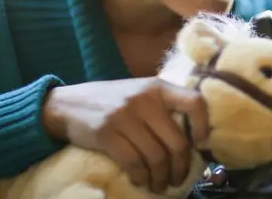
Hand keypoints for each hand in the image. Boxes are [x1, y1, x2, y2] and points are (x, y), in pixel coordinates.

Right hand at [41, 77, 208, 193]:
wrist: (69, 103)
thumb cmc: (113, 101)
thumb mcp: (141, 92)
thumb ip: (163, 106)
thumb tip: (193, 137)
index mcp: (158, 87)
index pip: (194, 102)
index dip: (203, 125)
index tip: (200, 144)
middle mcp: (145, 99)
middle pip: (176, 141)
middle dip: (180, 166)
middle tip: (178, 178)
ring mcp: (125, 116)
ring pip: (156, 156)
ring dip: (161, 177)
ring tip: (160, 184)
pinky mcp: (107, 134)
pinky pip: (134, 163)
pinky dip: (141, 177)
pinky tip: (141, 180)